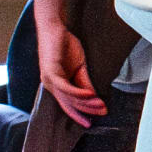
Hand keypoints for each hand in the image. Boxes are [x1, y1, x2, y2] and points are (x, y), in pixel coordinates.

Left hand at [37, 12, 104, 128]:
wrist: (55, 28)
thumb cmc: (65, 45)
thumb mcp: (79, 67)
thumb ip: (84, 82)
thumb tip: (93, 96)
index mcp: (56, 85)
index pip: (67, 105)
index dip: (79, 115)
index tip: (91, 123)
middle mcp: (50, 85)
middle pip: (69, 104)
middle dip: (87, 110)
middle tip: (103, 111)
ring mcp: (49, 79)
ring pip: (68, 98)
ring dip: (85, 103)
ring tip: (100, 105)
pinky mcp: (50, 71)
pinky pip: (65, 87)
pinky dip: (78, 93)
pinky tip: (90, 95)